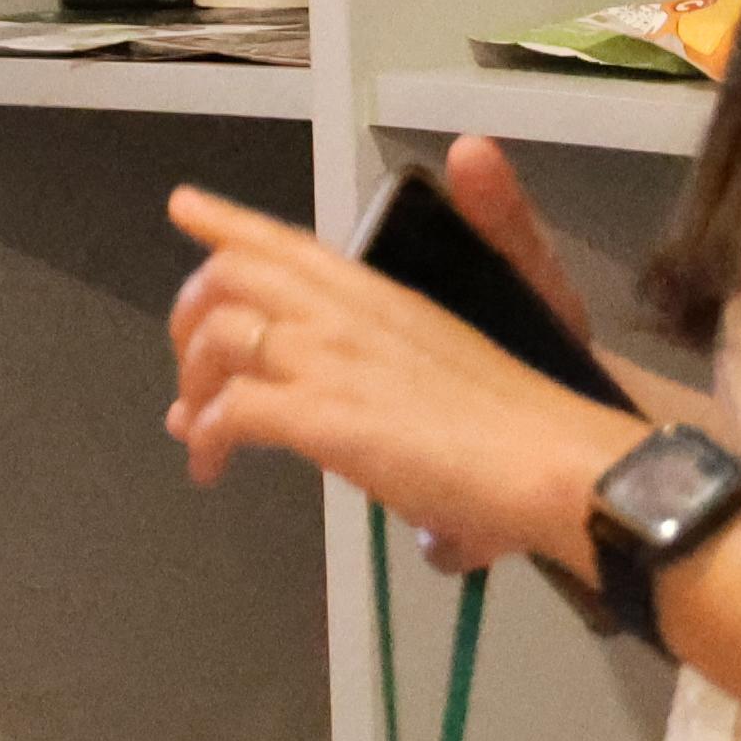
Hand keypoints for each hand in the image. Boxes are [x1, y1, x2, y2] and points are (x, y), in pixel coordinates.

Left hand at [163, 180, 637, 576]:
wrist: (554, 461)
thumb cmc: (527, 436)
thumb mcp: (457, 396)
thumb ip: (428, 432)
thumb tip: (432, 533)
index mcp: (383, 297)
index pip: (291, 244)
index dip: (229, 223)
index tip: (187, 207)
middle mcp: (348, 312)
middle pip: (232, 274)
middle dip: (190, 314)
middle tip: (189, 370)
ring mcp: (331, 357)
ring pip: (219, 333)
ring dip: (192, 381)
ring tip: (196, 431)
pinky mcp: (321, 412)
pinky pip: (230, 410)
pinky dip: (206, 437)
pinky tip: (211, 466)